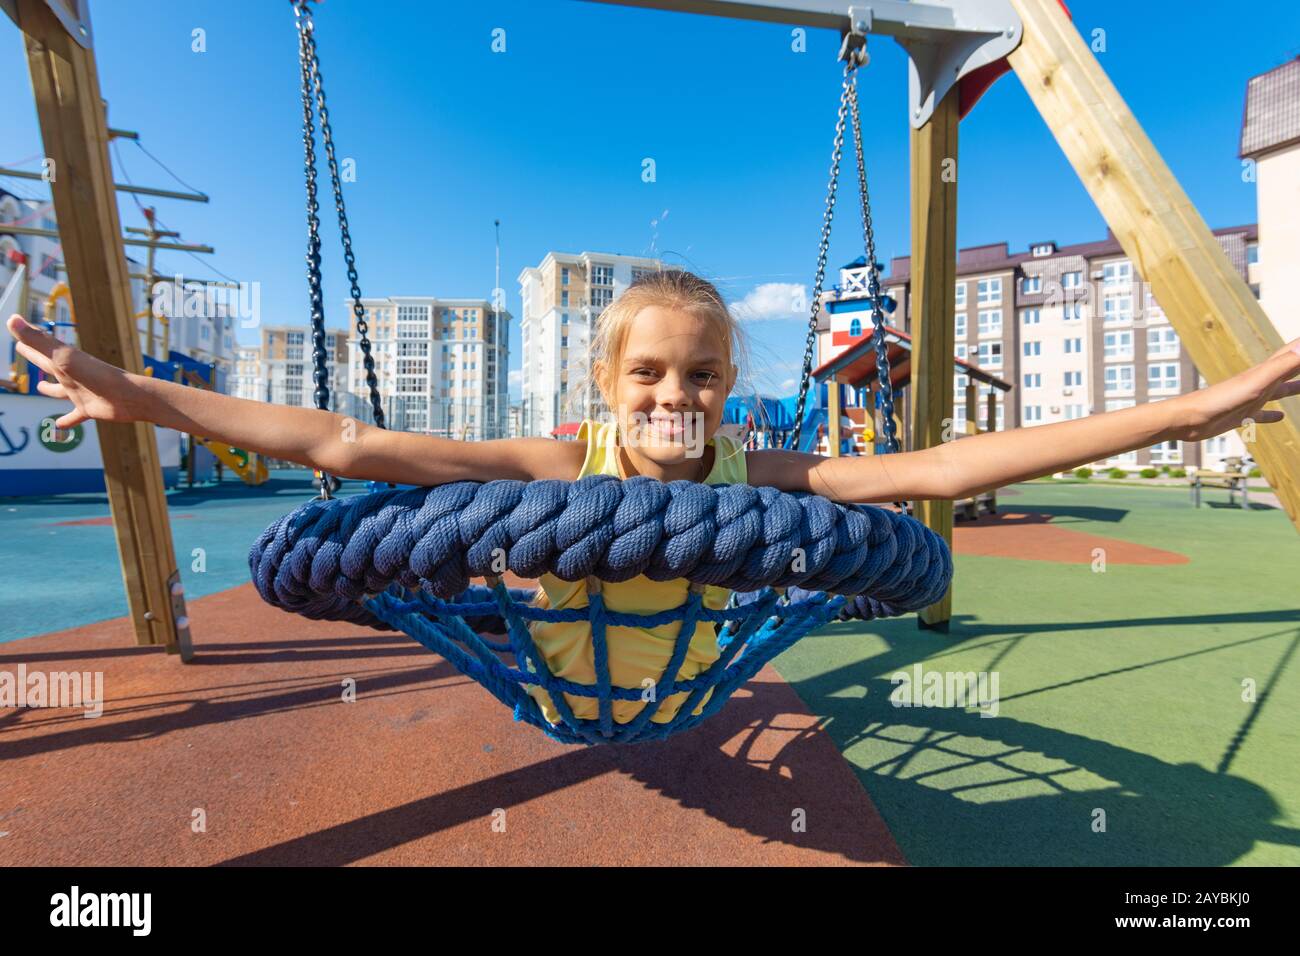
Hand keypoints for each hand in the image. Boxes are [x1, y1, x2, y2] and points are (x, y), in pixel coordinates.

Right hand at [6, 314, 142, 427]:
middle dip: (35, 358)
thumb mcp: (62, 357)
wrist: (129, 396)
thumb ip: (37, 340)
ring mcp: (80, 392)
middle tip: (23, 351)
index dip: (27, 341)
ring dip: (50, 389)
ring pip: (60, 391)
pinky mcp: (89, 409)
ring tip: (40, 388)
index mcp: (63, 361)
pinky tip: (58, 426)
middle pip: (47, 365)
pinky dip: (66, 421)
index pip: (40, 348)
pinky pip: (74, 416)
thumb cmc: (97, 375)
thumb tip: (11, 319)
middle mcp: (70, 375)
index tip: (15, 330)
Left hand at [1167, 336, 1299, 442]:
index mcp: (1267, 372)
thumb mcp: (1257, 381)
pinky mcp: (1241, 415)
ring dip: (1294, 387)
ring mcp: (1251, 398)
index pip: (1294, 353)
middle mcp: (1260, 382)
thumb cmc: (1221, 399)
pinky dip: (1273, 414)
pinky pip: (1262, 414)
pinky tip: (1280, 417)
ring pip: (1279, 390)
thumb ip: (1282, 365)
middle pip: (1289, 368)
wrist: (1189, 419)